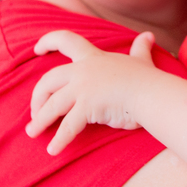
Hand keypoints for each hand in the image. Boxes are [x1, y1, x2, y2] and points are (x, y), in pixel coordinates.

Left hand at [26, 29, 157, 154]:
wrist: (154, 95)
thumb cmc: (148, 80)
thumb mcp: (142, 60)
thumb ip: (141, 48)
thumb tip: (149, 36)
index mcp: (92, 58)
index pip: (66, 41)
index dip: (48, 42)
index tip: (36, 49)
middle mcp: (83, 71)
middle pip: (48, 80)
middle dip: (37, 97)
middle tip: (34, 112)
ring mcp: (83, 88)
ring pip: (52, 104)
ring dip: (39, 120)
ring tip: (32, 133)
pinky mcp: (87, 107)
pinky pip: (68, 126)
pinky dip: (59, 139)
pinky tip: (53, 150)